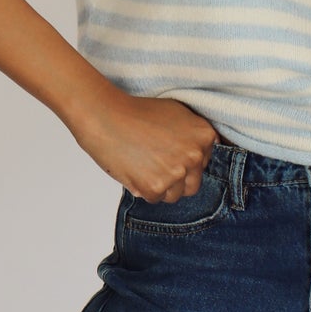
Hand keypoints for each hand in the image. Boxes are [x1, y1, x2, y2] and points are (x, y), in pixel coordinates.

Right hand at [67, 83, 222, 200]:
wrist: (105, 116)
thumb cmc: (137, 112)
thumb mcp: (177, 113)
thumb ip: (194, 135)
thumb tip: (200, 156)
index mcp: (205, 136)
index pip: (203, 164)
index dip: (183, 161)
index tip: (168, 152)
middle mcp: (195, 155)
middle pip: (192, 184)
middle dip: (175, 178)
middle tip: (154, 161)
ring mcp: (177, 172)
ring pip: (174, 195)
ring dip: (160, 186)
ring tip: (143, 164)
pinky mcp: (156, 187)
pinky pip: (155, 199)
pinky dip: (143, 189)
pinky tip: (135, 169)